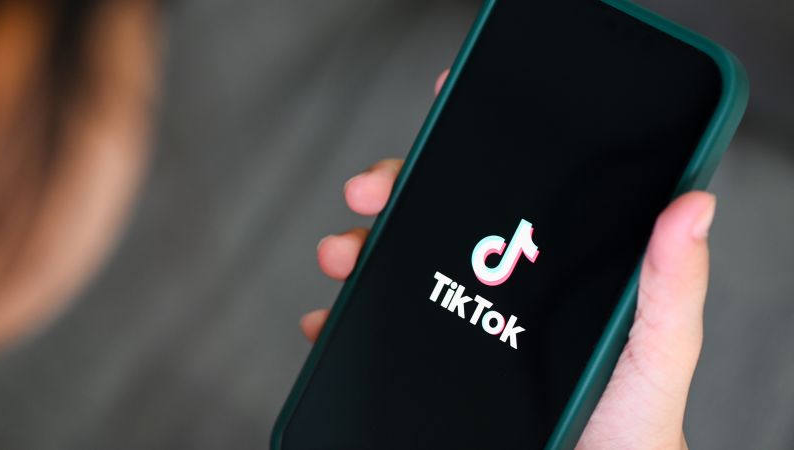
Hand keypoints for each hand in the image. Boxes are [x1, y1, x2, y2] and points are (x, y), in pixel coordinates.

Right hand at [300, 71, 712, 449]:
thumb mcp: (658, 351)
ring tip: (341, 257)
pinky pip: (381, 331)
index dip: (472, 145)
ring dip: (359, 248)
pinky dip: (345, 318)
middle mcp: (503, 287)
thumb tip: (691, 205)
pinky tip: (328, 319)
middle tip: (367, 194)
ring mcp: (465, 323)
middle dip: (393, 193)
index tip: (441, 110)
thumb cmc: (632, 426)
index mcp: (552, 267)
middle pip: (439, 219)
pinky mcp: (435, 366)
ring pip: (399, 266)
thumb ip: (671, 287)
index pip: (509, 191)